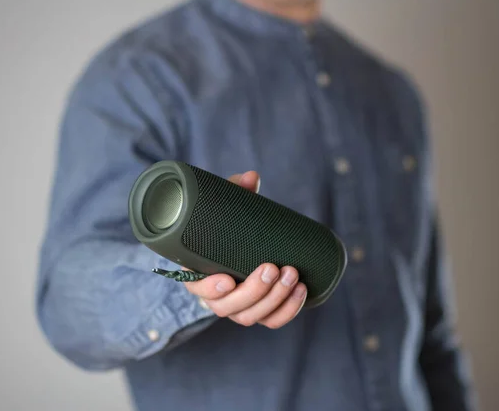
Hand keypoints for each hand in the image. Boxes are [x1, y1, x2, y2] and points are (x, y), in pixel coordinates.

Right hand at [182, 171, 306, 328]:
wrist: (241, 240)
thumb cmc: (227, 225)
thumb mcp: (226, 206)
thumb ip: (235, 191)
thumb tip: (252, 177)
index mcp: (198, 271)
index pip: (196, 288)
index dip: (210, 290)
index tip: (227, 280)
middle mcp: (215, 295)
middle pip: (228, 308)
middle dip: (255, 291)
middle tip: (274, 267)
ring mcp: (238, 306)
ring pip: (251, 317)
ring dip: (275, 300)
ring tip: (293, 275)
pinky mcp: (260, 310)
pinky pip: (272, 321)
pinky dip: (288, 311)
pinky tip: (301, 290)